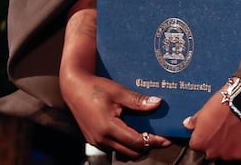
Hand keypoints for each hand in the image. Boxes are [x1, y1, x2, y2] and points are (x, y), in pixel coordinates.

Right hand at [59, 7, 170, 157]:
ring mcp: (96, 141)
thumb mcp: (118, 91)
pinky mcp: (94, 139)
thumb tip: (157, 103)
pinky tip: (133, 132)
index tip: (166, 139)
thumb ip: (137, 100)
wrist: (73, 87)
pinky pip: (114, 147)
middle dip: (147, 146)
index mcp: (107, 128)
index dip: (153, 141)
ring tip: (149, 136)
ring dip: (136, 147)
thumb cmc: (94, 87)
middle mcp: (101, 138)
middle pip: (131, 152)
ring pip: (122, 152)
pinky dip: (125, 144)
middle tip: (161, 138)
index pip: (136, 141)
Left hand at [183, 84, 240, 161]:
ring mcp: (226, 154)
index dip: (202, 136)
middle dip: (214, 143)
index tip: (208, 130)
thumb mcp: (204, 109)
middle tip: (221, 129)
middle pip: (209, 151)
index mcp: (199, 142)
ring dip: (226, 145)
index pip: (196, 145)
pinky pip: (237, 153)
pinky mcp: (240, 154)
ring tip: (232, 131)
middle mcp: (210, 151)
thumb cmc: (224, 104)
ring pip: (224, 153)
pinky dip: (239, 146)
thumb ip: (194, 121)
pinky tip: (240, 134)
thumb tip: (188, 124)